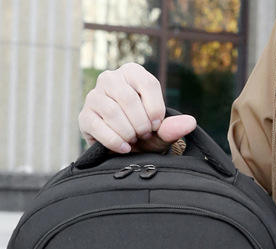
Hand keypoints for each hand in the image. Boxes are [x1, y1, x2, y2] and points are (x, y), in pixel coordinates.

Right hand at [78, 62, 196, 153]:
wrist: (123, 150)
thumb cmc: (143, 135)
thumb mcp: (160, 132)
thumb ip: (173, 127)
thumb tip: (191, 122)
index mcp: (132, 72)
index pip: (148, 84)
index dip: (155, 109)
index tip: (156, 126)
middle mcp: (110, 78)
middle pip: (128, 99)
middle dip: (141, 124)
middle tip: (144, 136)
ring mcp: (94, 96)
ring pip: (113, 112)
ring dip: (128, 133)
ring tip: (133, 141)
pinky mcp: (85, 116)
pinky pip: (99, 127)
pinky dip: (115, 141)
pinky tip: (124, 148)